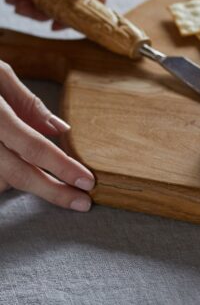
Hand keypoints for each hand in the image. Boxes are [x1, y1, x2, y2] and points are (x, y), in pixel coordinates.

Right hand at [0, 61, 93, 210]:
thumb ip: (28, 102)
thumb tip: (60, 130)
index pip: (32, 146)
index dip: (61, 166)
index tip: (87, 181)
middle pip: (17, 174)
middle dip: (53, 191)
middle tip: (82, 202)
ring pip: (1, 182)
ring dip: (25, 182)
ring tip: (45, 172)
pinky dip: (5, 179)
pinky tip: (15, 167)